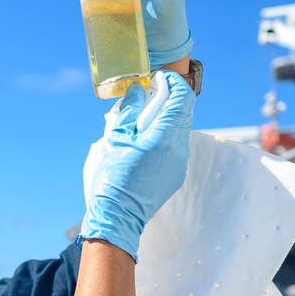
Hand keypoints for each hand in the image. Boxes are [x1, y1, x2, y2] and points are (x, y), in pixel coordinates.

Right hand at [80, 71, 193, 260]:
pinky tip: (143, 142)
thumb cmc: (112, 178)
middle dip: (166, 99)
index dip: (172, 82)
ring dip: (164, 119)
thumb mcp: (114, 139)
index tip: (156, 78)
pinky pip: (175, 147)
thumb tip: (137, 90)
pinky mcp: (176, 175)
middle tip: (145, 97)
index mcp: (165, 136)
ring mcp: (180, 163)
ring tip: (139, 122)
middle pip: (183, 112)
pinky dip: (163, 136)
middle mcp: (179, 149)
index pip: (182, 97)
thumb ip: (128, 110)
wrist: (117, 217)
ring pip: (179, 129)